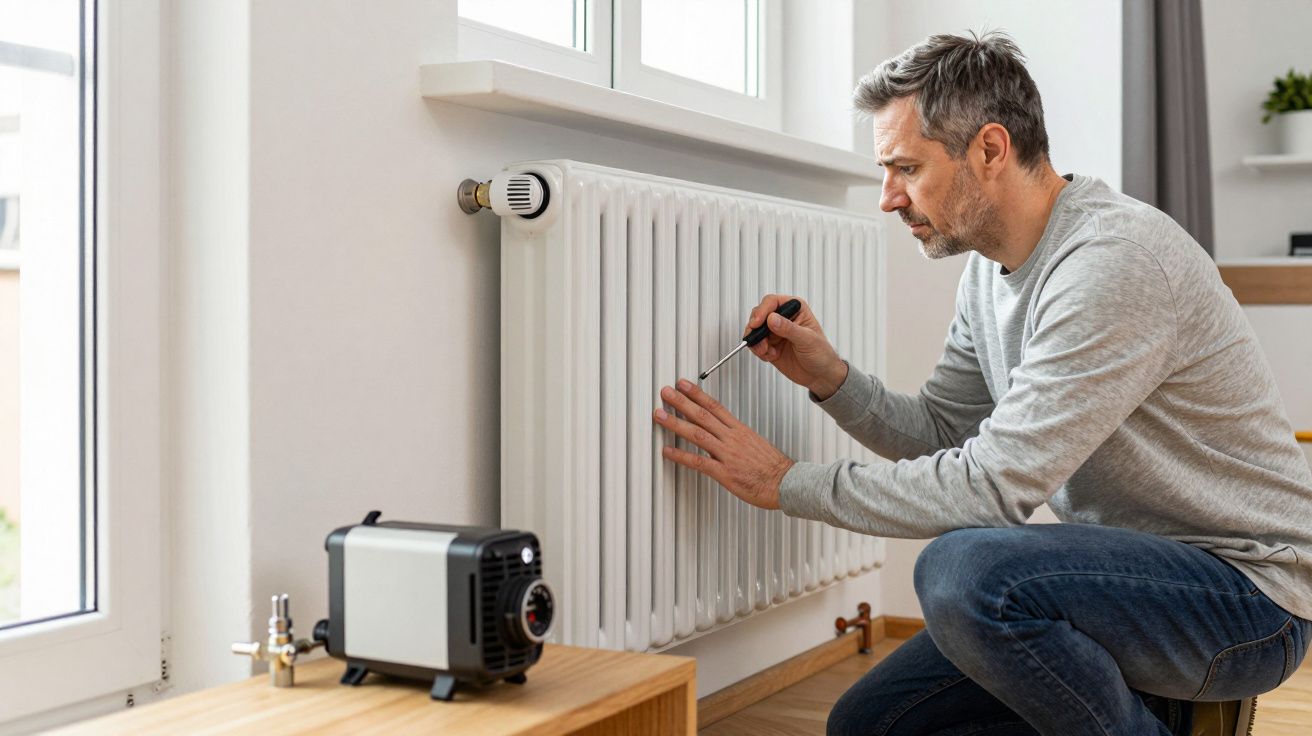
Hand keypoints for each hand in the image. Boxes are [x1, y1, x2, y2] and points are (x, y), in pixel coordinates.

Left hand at [653, 379, 792, 509]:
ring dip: (676, 423)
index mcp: (739, 430)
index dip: (696, 393)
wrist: (787, 482)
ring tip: (659, 415)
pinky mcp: (725, 472)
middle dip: (681, 402)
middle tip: (665, 392)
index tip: (683, 384)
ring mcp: (727, 454)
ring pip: (698, 434)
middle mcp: (732, 438)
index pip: (714, 406)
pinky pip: (698, 462)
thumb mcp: (755, 443)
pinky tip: (667, 451)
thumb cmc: (773, 467)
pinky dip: (681, 455)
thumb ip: (736, 436)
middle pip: (703, 415)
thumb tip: (722, 431)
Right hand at [745, 294, 846, 399]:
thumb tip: (772, 318)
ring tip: (766, 351)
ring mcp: (776, 333)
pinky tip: (770, 356)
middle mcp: (784, 318)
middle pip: (759, 314)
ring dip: (757, 341)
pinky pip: (756, 344)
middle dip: (756, 327)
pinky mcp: (770, 346)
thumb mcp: (807, 339)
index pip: (773, 302)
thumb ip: (789, 328)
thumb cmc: (822, 354)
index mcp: (796, 310)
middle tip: (758, 339)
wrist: (821, 375)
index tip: (757, 323)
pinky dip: (759, 351)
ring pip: (755, 330)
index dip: (762, 311)